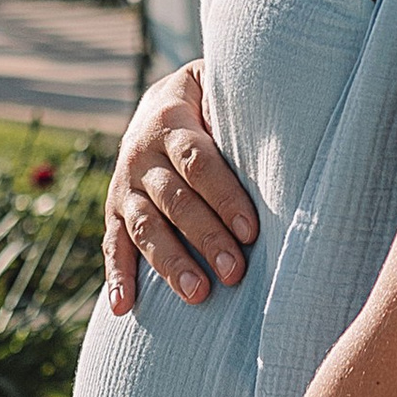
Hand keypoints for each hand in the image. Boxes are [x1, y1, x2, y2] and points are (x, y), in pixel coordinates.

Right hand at [104, 61, 257, 314]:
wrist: (158, 101)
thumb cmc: (211, 103)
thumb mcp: (220, 89)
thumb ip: (239, 104)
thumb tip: (283, 127)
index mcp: (171, 122)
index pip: (198, 162)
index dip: (224, 196)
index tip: (251, 230)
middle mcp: (142, 154)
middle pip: (174, 200)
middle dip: (205, 236)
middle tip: (234, 271)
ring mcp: (124, 185)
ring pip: (145, 226)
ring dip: (170, 262)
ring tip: (198, 294)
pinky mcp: (114, 211)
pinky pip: (113, 244)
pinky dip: (118, 276)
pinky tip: (125, 307)